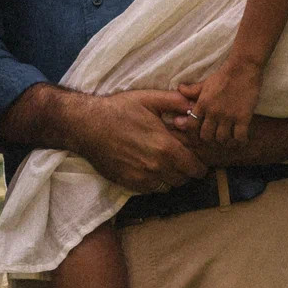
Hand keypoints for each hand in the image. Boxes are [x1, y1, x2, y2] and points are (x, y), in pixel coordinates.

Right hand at [70, 89, 207, 193]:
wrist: (87, 126)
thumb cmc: (118, 110)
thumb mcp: (148, 98)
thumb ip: (176, 102)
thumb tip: (195, 106)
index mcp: (166, 146)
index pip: (196, 168)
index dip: (199, 163)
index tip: (195, 155)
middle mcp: (157, 166)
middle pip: (185, 178)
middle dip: (186, 169)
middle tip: (180, 156)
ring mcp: (143, 178)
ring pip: (170, 185)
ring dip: (171, 176)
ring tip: (164, 161)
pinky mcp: (130, 184)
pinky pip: (153, 189)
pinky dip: (156, 180)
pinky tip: (148, 165)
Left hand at [183, 56, 262, 142]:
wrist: (243, 68)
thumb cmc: (224, 75)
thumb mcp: (205, 83)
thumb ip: (192, 90)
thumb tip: (179, 89)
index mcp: (202, 104)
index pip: (191, 126)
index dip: (194, 134)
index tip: (201, 135)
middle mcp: (213, 112)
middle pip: (206, 136)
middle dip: (210, 140)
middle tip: (216, 138)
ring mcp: (228, 116)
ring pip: (222, 139)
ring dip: (225, 142)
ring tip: (228, 140)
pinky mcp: (243, 117)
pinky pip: (239, 137)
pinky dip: (240, 141)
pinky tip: (241, 139)